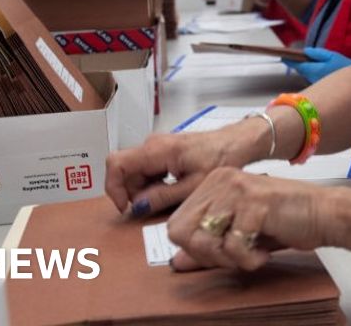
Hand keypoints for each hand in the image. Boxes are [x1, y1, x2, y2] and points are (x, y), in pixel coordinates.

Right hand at [104, 126, 264, 217]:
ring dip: (144, 190)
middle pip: (124, 171)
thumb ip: (162, 197)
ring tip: (171, 196)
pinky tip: (172, 189)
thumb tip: (137, 206)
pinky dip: (152, 183)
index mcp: (157, 150)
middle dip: (133, 193)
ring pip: (134, 171)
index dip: (114, 188)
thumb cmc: (221, 159)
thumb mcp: (192, 186)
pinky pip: (146, 169)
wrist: (236, 144)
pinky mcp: (162, 151)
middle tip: (155, 206)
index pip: (116, 164)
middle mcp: (152, 144)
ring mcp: (156, 146)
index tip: (126, 207)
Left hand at [166, 167, 331, 271]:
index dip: (194, 249)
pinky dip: (249, 259)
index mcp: (214, 182)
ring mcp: (236, 189)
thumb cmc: (286, 220)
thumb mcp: (240, 233)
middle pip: (183, 232)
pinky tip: (264, 251)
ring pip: (205, 240)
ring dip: (229, 258)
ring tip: (251, 253)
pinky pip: (233, 246)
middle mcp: (221, 179)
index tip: (220, 253)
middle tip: (235, 255)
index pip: (176, 224)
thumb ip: (208, 246)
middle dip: (207, 255)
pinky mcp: (254, 203)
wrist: (324, 213)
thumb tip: (177, 262)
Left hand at [283, 47, 350, 82]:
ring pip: (305, 73)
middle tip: (288, 56)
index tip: (282, 56)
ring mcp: (315, 83)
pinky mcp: (319, 85)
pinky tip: (310, 65)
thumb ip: (317, 53)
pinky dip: (308, 70)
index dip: (289, 60)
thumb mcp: (331, 56)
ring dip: (302, 66)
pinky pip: (310, 76)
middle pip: (300, 69)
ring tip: (299, 59)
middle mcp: (313, 78)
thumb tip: (305, 51)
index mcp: (315, 70)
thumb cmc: (343, 66)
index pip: (298, 65)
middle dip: (295, 63)